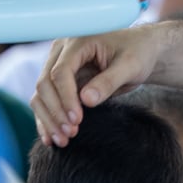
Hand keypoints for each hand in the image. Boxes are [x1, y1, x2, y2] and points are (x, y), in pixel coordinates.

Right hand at [30, 24, 169, 146]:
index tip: (77, 120)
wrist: (141, 50)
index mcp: (78, 42)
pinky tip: (52, 138)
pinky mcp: (61, 81)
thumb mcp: (130, 65)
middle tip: (70, 134)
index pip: (61, 71)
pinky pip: (46, 101)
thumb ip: (109, 81)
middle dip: (55, 112)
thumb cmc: (138, 53)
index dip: (66, 98)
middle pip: (45, 84)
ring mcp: (58, 66)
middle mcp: (62, 51)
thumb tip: (86, 100)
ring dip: (49, 119)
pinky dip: (47, 119)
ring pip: (41, 95)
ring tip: (62, 140)